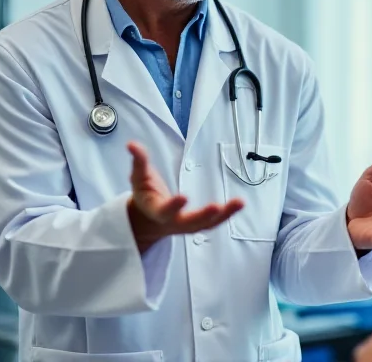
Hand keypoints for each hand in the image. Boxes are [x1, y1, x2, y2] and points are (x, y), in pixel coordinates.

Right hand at [126, 141, 243, 252]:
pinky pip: (215, 222)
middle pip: (189, 223)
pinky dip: (228, 215)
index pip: (164, 211)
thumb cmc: (145, 195)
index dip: (173, 206)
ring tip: (239, 203)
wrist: (148, 220)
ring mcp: (188, 226)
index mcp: (156, 211)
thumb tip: (132, 145)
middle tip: (216, 207)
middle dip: (203, 216)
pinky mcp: (199, 224)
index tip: (183, 197)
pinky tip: (240, 204)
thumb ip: (139, 161)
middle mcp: (173, 222)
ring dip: (224, 215)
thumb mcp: (139, 177)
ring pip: (207, 224)